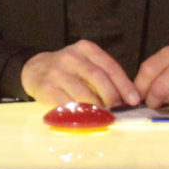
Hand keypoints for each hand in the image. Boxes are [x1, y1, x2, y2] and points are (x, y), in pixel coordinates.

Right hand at [19, 40, 138, 107]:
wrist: (35, 70)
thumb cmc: (68, 71)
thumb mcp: (86, 64)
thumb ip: (104, 76)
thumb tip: (128, 98)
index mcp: (85, 49)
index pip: (110, 66)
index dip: (124, 85)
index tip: (134, 100)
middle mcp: (71, 57)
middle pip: (98, 78)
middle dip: (112, 97)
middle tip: (120, 110)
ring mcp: (57, 71)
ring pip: (84, 93)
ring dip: (98, 108)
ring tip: (106, 117)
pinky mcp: (46, 87)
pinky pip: (68, 103)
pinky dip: (81, 113)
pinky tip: (88, 119)